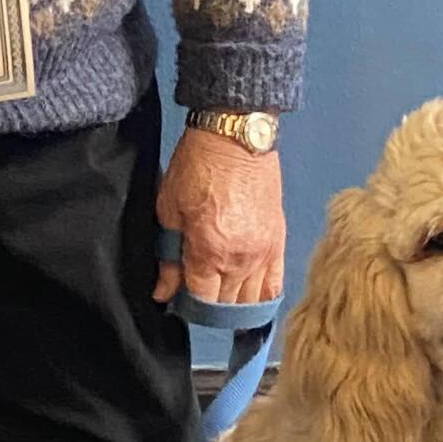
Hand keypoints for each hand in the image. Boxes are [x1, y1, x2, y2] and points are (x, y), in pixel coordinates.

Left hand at [154, 127, 285, 306]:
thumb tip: (164, 293)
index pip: (202, 300)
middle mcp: (241, 259)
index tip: (178, 299)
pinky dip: (264, 296)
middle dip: (209, 307)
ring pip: (252, 299)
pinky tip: (252, 301)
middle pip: (227, 304)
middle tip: (196, 293)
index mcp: (210, 251)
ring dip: (235, 304)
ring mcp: (264, 252)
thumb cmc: (197, 166)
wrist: (236, 135)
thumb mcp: (170, 210)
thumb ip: (168, 257)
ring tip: (221, 296)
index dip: (188, 305)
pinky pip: (275, 282)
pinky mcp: (278, 240)